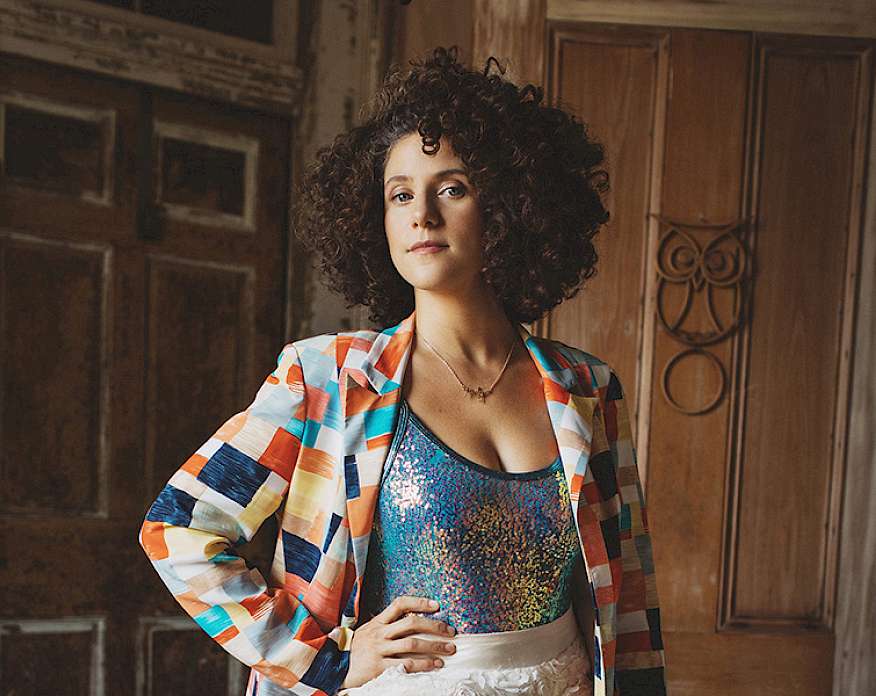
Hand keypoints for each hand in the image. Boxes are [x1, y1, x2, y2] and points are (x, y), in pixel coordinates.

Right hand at [341, 595, 456, 688]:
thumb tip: (412, 618)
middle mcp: (379, 632)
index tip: (437, 605)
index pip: (400, 604)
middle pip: (411, 623)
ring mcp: (379, 649)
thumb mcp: (369, 631)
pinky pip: (406, 663)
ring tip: (449, 650)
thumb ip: (387, 625)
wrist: (334, 668)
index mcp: (378, 621)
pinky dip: (424, 663)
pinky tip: (436, 664)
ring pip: (412, 643)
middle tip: (451, 632)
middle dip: (435, 626)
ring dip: (434, 646)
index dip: (419, 602)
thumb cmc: (356, 650)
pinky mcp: (379, 667)